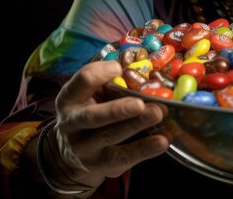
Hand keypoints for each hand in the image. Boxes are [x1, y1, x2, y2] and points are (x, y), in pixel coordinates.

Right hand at [41, 61, 169, 191]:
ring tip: (158, 113)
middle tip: (140, 103)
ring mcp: (84, 148)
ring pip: (110, 137)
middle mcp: (72, 123)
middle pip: (93, 117)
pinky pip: (123, 158)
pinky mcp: (100, 165)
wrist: (71, 155)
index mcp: (70, 98)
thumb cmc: (90, 111)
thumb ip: (109, 83)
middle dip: (117, 110)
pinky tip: (162, 140)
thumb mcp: (90, 95)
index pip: (80, 82)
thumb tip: (144, 69)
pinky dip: (145, 149)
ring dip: (136, 125)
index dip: (98, 74)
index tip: (119, 68)